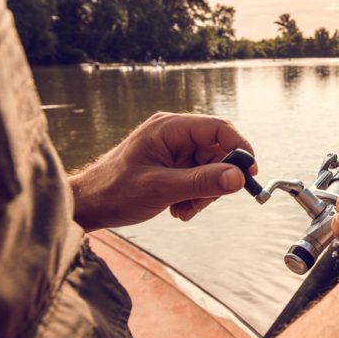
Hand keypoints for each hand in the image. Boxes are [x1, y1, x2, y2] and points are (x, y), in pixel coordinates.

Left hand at [69, 112, 256, 230]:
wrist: (88, 205)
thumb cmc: (115, 191)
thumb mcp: (162, 188)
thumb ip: (202, 182)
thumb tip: (239, 178)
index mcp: (170, 128)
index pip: (218, 128)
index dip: (239, 148)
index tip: (250, 173)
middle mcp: (174, 134)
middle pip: (217, 152)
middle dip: (215, 181)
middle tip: (202, 202)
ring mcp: (173, 150)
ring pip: (210, 169)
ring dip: (203, 193)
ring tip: (182, 209)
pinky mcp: (171, 166)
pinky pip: (198, 178)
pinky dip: (194, 196)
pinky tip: (177, 208)